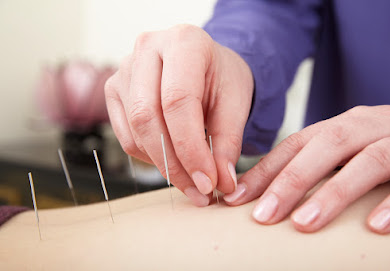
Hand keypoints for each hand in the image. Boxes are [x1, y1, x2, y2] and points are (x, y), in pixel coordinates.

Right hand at [105, 25, 253, 205]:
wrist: (206, 65)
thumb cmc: (222, 79)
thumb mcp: (236, 105)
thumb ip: (228, 144)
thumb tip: (222, 184)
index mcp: (184, 42)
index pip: (178, 101)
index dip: (191, 149)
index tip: (208, 183)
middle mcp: (148, 49)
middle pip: (148, 116)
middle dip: (174, 164)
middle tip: (200, 191)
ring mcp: (125, 68)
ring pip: (135, 130)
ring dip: (163, 165)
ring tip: (192, 182)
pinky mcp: (115, 89)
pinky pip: (126, 135)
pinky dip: (149, 156)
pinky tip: (173, 160)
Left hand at [224, 105, 389, 233]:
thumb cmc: (388, 151)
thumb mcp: (352, 153)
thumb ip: (320, 168)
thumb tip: (270, 199)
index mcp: (345, 125)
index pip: (298, 143)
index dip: (267, 169)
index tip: (236, 198)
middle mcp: (372, 126)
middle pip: (327, 146)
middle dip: (292, 180)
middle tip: (263, 215)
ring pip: (369, 160)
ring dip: (334, 192)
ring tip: (304, 224)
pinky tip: (375, 226)